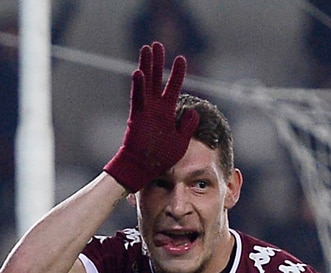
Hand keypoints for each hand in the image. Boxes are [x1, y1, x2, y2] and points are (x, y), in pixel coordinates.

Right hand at [103, 41, 200, 191]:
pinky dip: (138, 87)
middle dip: (158, 62)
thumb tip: (194, 111)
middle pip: (157, 79)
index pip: (173, 88)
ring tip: (146, 49)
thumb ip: (187, 126)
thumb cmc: (162, 158)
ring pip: (146, 83)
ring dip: (147, 66)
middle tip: (157, 44)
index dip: (177, 73)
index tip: (181, 58)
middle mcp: (156, 108)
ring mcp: (145, 111)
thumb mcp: (180, 141)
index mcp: (167, 113)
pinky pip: (137, 100)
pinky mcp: (136, 118)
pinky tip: (139, 72)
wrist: (144, 169)